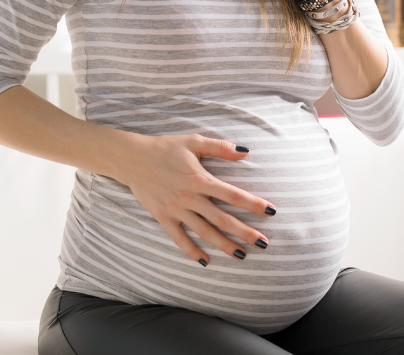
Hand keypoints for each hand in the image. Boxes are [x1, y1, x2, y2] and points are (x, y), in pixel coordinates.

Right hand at [116, 133, 275, 264]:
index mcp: (200, 179)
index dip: (253, 204)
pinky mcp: (163, 217)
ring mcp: (176, 210)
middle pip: (223, 219)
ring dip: (224, 245)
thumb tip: (246, 152)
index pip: (233, 194)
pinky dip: (192, 251)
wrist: (132, 159)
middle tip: (263, 243)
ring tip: (241, 255)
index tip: (271, 211)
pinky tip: (205, 262)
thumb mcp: (193, 141)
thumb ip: (220, 147)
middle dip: (245, 232)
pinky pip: (180, 239)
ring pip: (205, 232)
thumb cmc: (165, 148)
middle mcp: (190, 198)